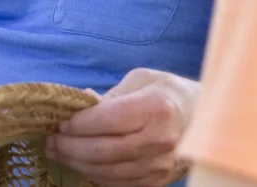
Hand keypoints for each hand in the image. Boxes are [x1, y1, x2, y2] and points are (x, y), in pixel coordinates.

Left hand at [45, 68, 198, 186]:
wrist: (205, 118)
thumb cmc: (167, 93)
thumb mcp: (141, 80)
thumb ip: (110, 95)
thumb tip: (80, 104)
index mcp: (156, 108)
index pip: (108, 120)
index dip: (79, 124)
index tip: (60, 122)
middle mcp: (161, 140)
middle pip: (104, 150)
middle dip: (70, 147)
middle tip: (51, 141)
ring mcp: (161, 165)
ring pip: (108, 172)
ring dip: (78, 164)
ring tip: (59, 153)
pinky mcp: (158, 181)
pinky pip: (119, 184)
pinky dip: (96, 176)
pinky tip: (82, 165)